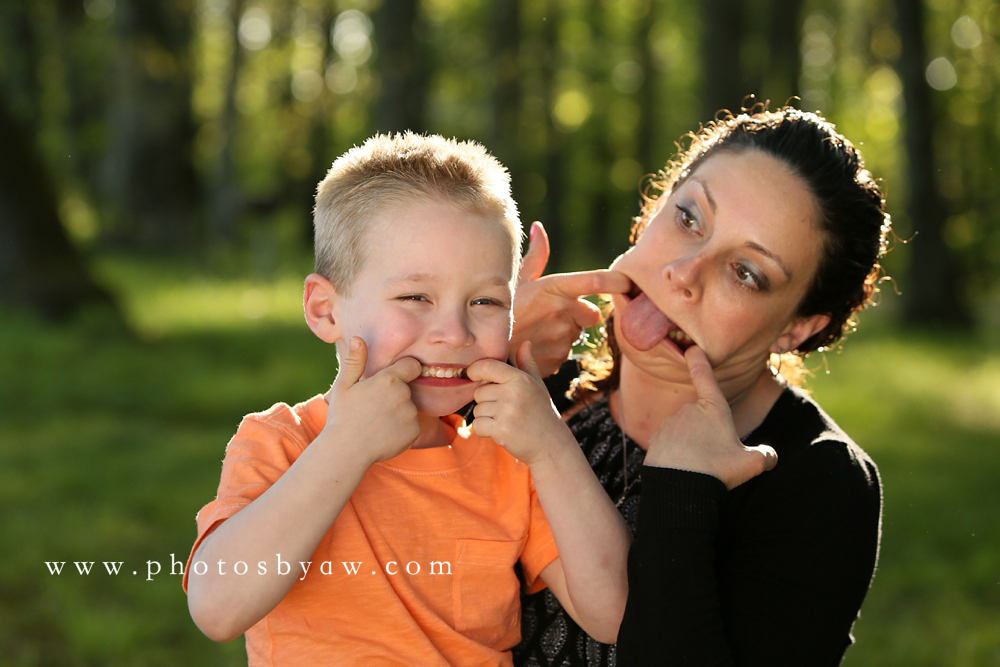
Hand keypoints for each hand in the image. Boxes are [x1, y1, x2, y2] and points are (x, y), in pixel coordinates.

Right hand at [322, 337, 421, 463]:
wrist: (347, 450)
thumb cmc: (342, 416)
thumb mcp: (344, 386)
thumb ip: (355, 361)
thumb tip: (358, 339)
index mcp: (389, 380)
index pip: (412, 365)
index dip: (404, 369)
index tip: (394, 377)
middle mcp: (404, 395)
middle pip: (408, 388)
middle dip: (396, 394)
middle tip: (374, 407)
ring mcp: (411, 415)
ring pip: (410, 408)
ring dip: (399, 412)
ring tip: (377, 421)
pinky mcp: (414, 432)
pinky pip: (411, 426)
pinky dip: (402, 429)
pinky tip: (383, 433)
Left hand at [467, 341, 572, 465]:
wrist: (551, 445)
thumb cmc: (541, 413)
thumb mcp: (537, 386)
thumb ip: (527, 364)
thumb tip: (525, 343)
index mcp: (520, 379)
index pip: (488, 366)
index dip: (475, 370)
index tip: (473, 376)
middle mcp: (513, 392)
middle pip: (479, 392)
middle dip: (486, 402)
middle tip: (504, 411)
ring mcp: (507, 411)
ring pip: (477, 410)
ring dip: (486, 418)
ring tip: (506, 421)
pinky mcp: (501, 430)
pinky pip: (477, 425)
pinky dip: (484, 431)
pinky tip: (501, 432)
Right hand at [512, 221, 630, 376]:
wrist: (482, 351)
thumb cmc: (498, 310)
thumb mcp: (515, 280)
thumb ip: (535, 256)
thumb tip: (539, 228)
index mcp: (554, 288)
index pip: (594, 281)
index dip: (615, 280)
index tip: (627, 281)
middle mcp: (562, 312)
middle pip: (590, 314)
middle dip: (578, 315)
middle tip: (550, 314)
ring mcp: (562, 338)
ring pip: (576, 334)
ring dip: (563, 332)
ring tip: (536, 331)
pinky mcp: (559, 359)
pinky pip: (565, 352)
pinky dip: (553, 350)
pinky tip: (534, 345)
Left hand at [644, 346, 776, 489]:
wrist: (679, 488)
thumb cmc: (717, 471)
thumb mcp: (751, 464)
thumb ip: (764, 456)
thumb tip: (769, 456)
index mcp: (713, 408)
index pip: (705, 377)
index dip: (699, 361)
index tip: (692, 349)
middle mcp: (688, 410)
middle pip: (701, 419)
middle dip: (708, 436)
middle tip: (714, 459)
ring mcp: (670, 424)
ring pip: (685, 434)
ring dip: (692, 447)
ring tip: (698, 469)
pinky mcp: (656, 439)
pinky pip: (670, 445)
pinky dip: (676, 456)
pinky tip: (682, 472)